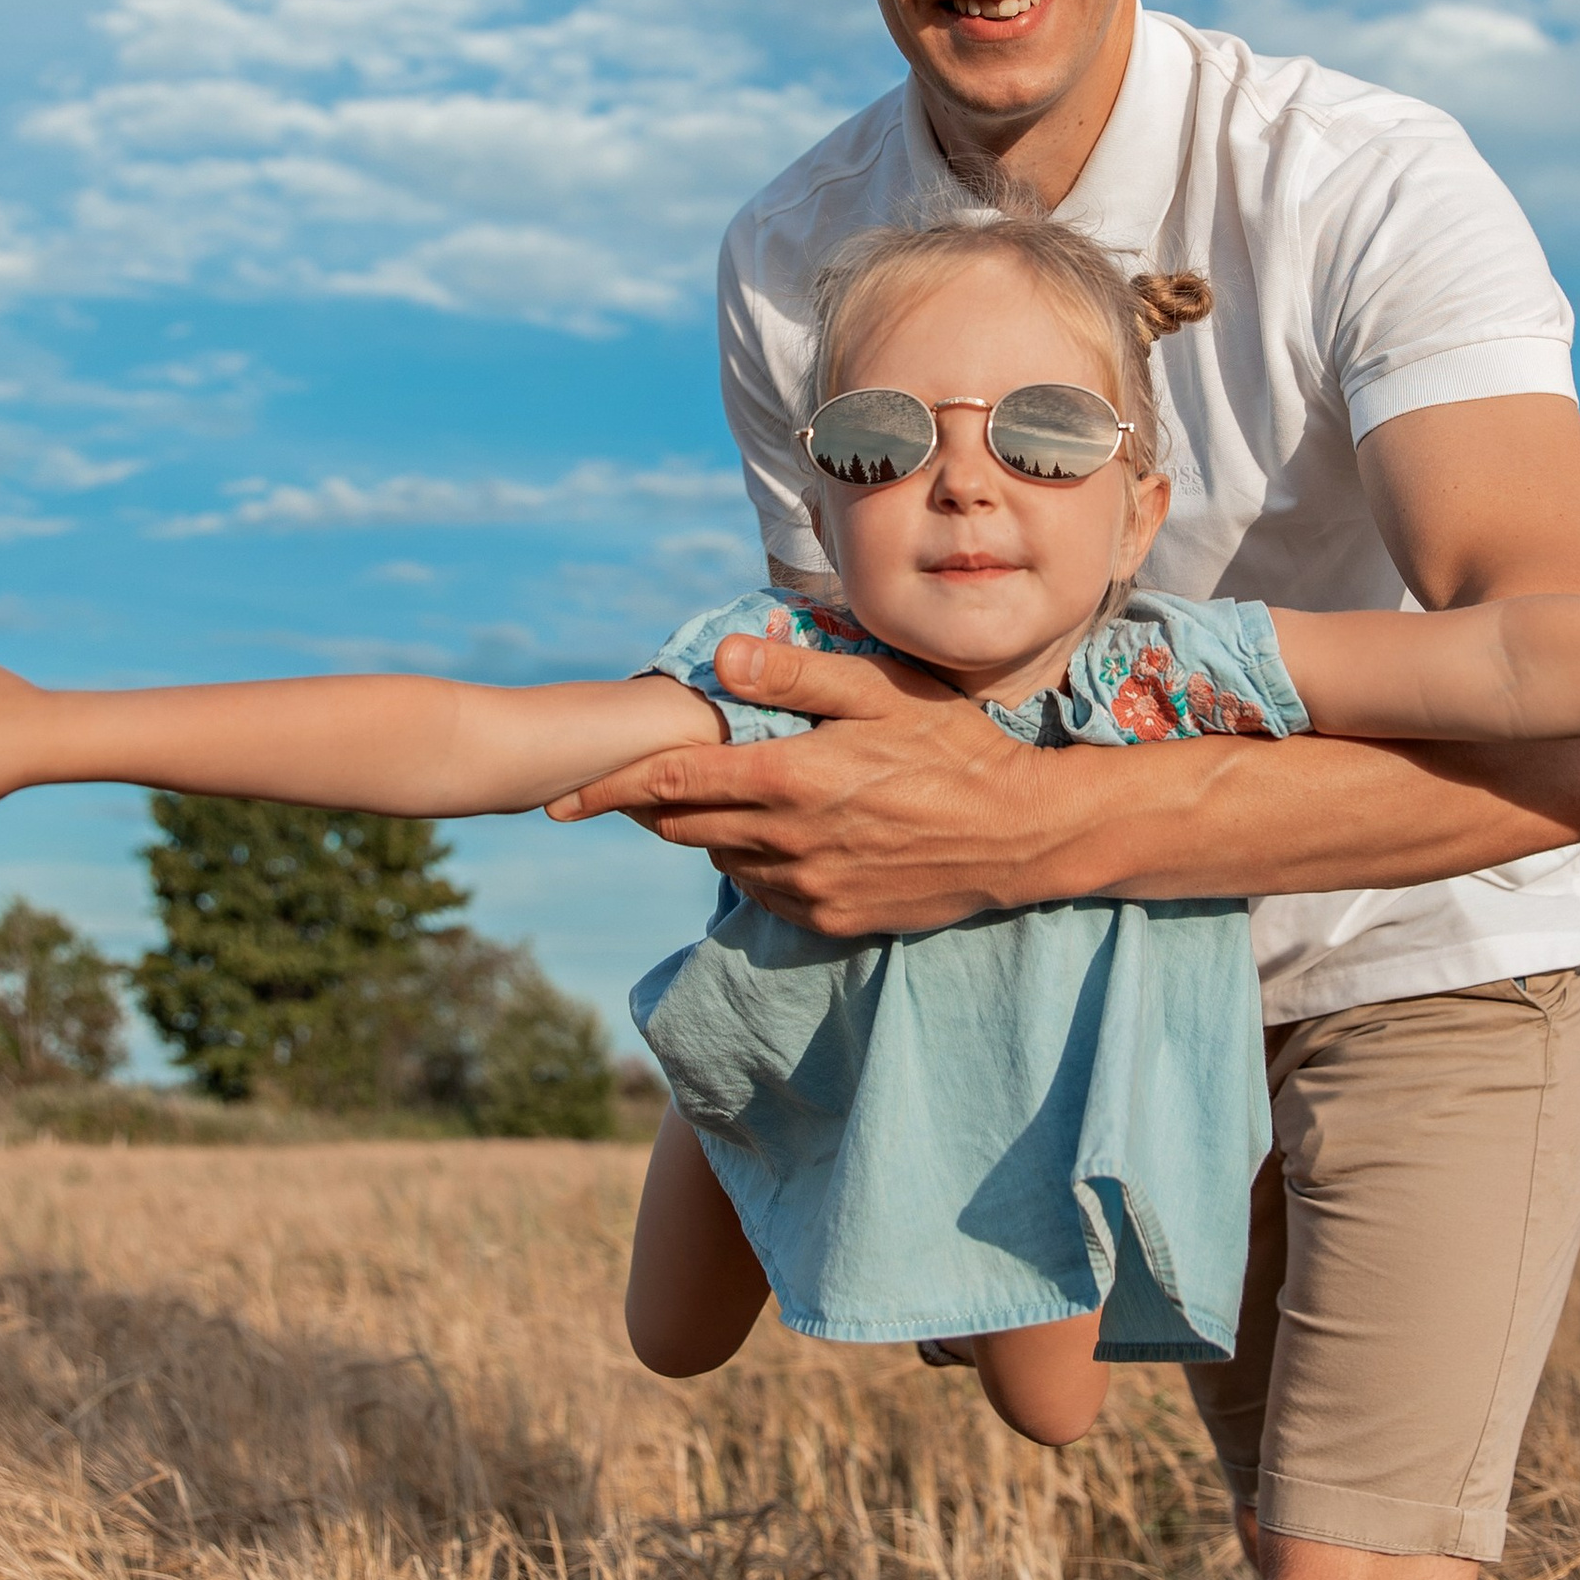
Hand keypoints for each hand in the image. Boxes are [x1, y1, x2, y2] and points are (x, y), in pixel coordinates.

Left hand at [551, 629, 1060, 934]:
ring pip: (721, 860)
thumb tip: (718, 660)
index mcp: (790, 779)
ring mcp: (808, 888)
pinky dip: (751, 862)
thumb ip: (797, 676)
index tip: (560, 795)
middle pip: (683, 826)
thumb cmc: (956, 748)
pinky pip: (763, 892)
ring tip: (714, 798)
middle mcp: (788, 841)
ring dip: (706, 830)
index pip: (672, 781)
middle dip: (648, 805)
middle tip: (629, 784)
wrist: (1020, 835)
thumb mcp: (882, 691)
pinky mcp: (831, 919)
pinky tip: (771, 834)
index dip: (609, 788)